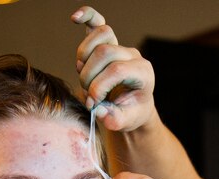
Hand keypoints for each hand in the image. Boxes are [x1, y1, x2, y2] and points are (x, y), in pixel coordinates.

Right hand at [71, 6, 154, 131]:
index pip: (117, 70)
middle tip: (89, 95)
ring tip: (86, 79)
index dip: (99, 86)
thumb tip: (100, 110)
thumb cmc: (131, 112)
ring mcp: (120, 46)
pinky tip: (75, 18)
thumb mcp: (126, 122)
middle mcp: (133, 55)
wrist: (133, 105)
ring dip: (83, 60)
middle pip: (104, 53)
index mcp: (143, 73)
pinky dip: (87, 17)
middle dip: (89, 76)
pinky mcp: (108, 42)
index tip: (93, 103)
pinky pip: (97, 22)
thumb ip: (115, 119)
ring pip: (98, 39)